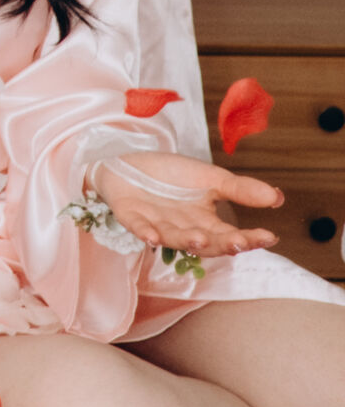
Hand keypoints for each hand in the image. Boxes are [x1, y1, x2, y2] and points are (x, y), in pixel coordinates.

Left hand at [95, 149, 282, 261]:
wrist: (128, 163)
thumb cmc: (172, 175)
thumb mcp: (210, 178)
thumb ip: (240, 189)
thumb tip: (277, 197)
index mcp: (204, 222)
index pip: (229, 235)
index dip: (248, 238)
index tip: (269, 236)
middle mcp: (183, 229)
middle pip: (205, 242)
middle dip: (221, 243)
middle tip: (239, 243)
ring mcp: (156, 224)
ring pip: (174, 238)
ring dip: (186, 240)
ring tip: (201, 238)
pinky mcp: (131, 216)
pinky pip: (138, 227)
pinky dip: (145, 232)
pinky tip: (152, 236)